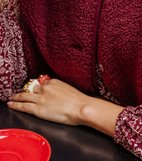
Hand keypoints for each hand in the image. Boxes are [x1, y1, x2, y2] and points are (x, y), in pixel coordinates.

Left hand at [7, 78, 123, 136]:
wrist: (80, 107)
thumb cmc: (78, 100)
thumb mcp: (69, 89)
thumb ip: (60, 89)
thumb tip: (57, 93)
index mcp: (54, 82)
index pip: (41, 83)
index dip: (35, 86)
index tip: (32, 88)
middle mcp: (45, 88)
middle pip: (31, 88)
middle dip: (24, 90)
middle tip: (18, 92)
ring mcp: (40, 98)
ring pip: (24, 96)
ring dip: (16, 97)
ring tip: (11, 98)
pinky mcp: (38, 108)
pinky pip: (23, 106)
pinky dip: (15, 104)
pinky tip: (11, 104)